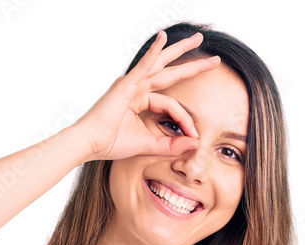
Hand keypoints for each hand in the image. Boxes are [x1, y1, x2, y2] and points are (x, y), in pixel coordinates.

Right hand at [72, 29, 220, 161]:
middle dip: (191, 65)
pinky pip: (143, 65)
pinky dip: (153, 52)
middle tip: (214, 60)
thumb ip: (170, 145)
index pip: (171, 104)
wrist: (90, 144)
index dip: (185, 119)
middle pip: (169, 72)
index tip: (194, 136)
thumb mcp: (148, 144)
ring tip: (198, 40)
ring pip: (161, 64)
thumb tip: (194, 144)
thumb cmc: (111, 143)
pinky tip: (162, 38)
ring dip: (180, 50)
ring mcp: (132, 83)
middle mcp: (137, 87)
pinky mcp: (125, 84)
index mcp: (140, 100)